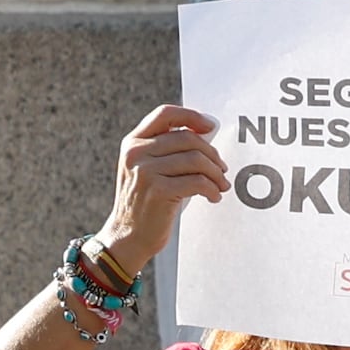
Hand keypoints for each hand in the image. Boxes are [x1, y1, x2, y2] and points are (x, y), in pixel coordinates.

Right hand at [98, 102, 227, 278]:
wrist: (127, 236)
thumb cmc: (145, 201)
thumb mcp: (146, 169)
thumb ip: (166, 149)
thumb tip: (205, 133)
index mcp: (133, 143)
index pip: (165, 114)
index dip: (191, 115)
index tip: (209, 127)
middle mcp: (136, 153)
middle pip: (188, 138)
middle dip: (212, 154)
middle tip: (221, 169)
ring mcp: (145, 172)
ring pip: (196, 159)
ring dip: (216, 174)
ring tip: (220, 185)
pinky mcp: (158, 191)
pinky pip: (198, 182)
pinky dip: (212, 189)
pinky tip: (213, 196)